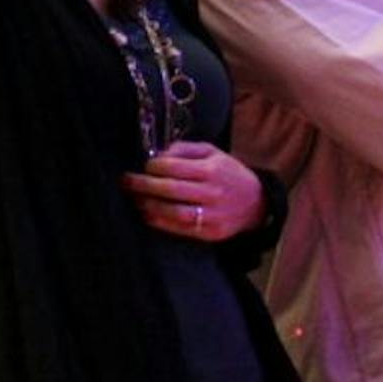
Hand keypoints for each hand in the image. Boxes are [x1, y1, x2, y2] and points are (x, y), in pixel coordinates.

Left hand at [123, 141, 263, 241]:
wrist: (256, 202)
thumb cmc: (228, 173)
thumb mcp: (211, 152)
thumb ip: (184, 149)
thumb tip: (158, 155)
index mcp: (211, 170)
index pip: (174, 167)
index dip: (154, 166)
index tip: (144, 166)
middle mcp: (212, 192)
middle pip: (170, 190)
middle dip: (144, 185)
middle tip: (126, 181)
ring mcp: (211, 215)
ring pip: (174, 212)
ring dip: (150, 206)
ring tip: (136, 199)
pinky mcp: (210, 232)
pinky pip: (180, 229)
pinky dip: (160, 222)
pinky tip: (148, 214)